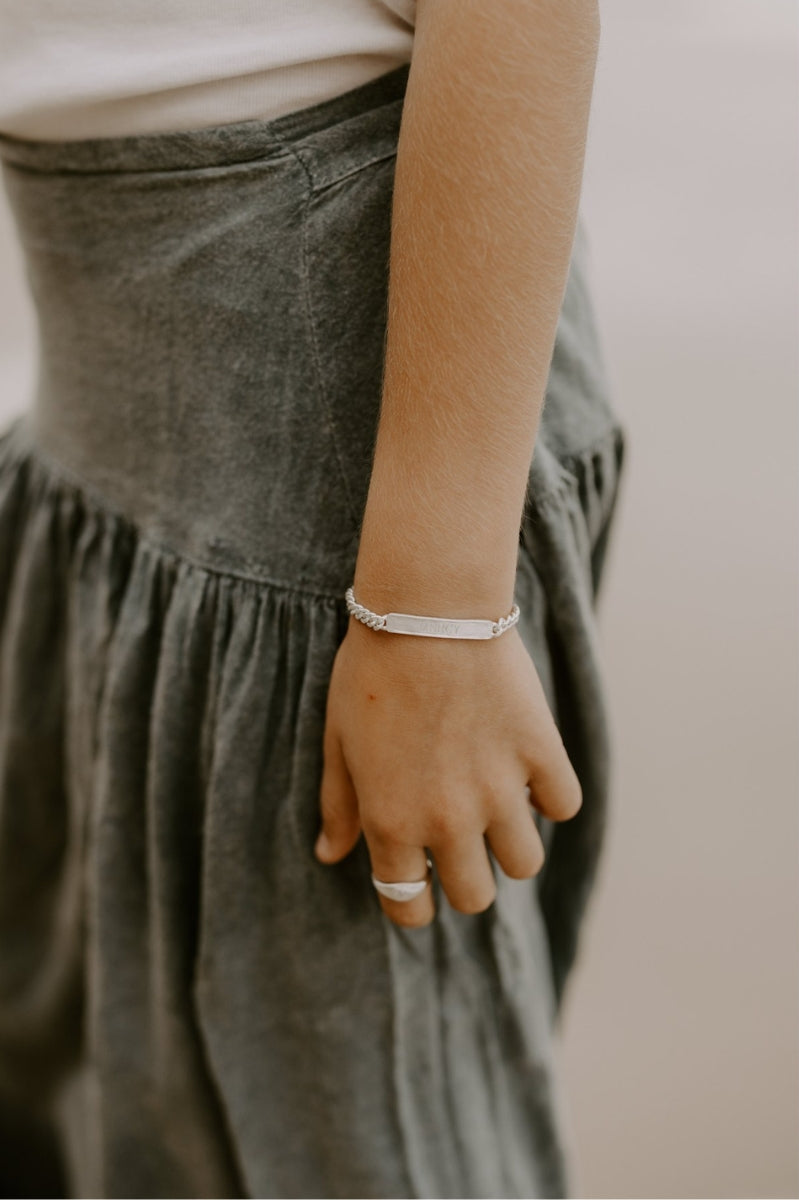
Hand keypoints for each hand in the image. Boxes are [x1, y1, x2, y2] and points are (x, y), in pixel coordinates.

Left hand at [314, 614, 581, 927]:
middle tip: (459, 841)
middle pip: (474, 897)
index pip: (409, 905)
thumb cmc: (371, 670)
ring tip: (497, 804)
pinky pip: (563, 806)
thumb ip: (339, 806)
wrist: (428, 609)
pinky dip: (550, 794)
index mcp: (392, 822)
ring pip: (525, 864)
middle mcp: (449, 820)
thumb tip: (330, 857)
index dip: (413, 904)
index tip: (418, 885)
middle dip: (465, 879)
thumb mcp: (337, 741)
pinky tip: (526, 767)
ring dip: (512, 843)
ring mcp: (501, 791)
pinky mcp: (542, 755)